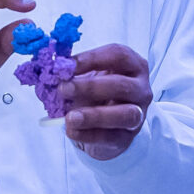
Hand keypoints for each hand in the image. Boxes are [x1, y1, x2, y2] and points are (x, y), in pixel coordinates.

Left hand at [63, 43, 151, 160]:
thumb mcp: (88, 77)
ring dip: (94, 115)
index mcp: (133, 66)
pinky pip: (111, 137)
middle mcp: (141, 89)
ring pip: (125, 114)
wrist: (105, 125)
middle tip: (63, 89)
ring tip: (70, 117)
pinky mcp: (127, 138)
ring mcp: (139, 115)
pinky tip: (71, 130)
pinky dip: (89, 134)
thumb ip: (73, 72)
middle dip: (90, 87)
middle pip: (121, 85)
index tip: (67, 65)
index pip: (118, 55)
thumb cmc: (97, 94)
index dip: (92, 58)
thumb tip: (52, 70)